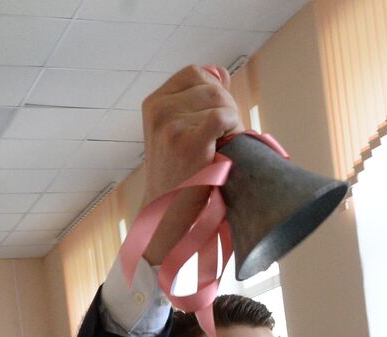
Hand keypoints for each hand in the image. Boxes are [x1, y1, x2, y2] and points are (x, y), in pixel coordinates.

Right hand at [139, 65, 241, 264]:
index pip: (195, 73)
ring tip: (224, 145)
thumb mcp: (179, 131)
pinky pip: (222, 117)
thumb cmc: (180, 174)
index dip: (216, 90)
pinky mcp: (188, 142)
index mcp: (154, 103)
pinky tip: (227, 145)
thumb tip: (221, 72)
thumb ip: (199, 100)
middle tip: (225, 137)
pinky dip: (232, 127)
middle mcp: (159, 110)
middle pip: (211, 87)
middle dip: (228, 108)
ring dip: (232, 121)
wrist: (167, 214)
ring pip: (220, 101)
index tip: (218, 116)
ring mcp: (171, 125)